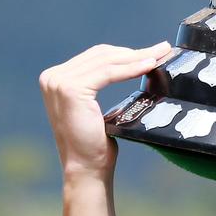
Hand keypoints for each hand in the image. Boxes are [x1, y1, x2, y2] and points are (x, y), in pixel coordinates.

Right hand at [39, 42, 171, 180]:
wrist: (86, 167)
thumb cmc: (95, 142)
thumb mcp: (94, 107)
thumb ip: (98, 82)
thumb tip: (128, 61)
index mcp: (55, 78)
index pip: (96, 57)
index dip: (126, 52)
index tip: (153, 51)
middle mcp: (52, 77)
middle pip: (102, 55)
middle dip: (135, 52)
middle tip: (162, 49)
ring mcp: (58, 82)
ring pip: (107, 61)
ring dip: (137, 57)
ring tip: (160, 55)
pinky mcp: (70, 89)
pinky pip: (108, 72)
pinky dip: (131, 68)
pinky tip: (149, 66)